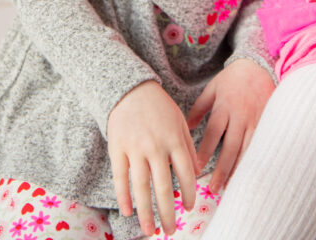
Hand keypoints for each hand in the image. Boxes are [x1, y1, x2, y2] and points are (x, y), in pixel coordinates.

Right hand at [107, 80, 196, 235]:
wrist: (130, 90)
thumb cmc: (159, 107)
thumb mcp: (179, 121)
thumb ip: (188, 147)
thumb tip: (197, 172)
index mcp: (174, 139)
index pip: (185, 173)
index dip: (189, 193)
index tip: (189, 208)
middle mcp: (156, 147)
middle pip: (164, 187)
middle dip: (168, 212)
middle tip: (171, 230)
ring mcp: (135, 149)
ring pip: (141, 187)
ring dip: (146, 212)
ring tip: (151, 230)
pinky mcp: (118, 149)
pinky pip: (120, 178)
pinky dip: (124, 196)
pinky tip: (128, 212)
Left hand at [187, 59, 274, 191]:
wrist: (257, 66)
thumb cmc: (232, 79)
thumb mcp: (212, 89)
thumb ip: (199, 108)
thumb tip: (186, 128)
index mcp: (224, 107)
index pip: (213, 133)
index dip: (205, 151)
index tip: (196, 168)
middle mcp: (240, 115)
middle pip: (231, 146)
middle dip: (222, 169)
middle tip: (213, 188)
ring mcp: (255, 120)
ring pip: (247, 149)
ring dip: (238, 169)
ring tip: (229, 186)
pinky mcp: (267, 122)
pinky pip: (260, 145)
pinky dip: (254, 160)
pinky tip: (248, 173)